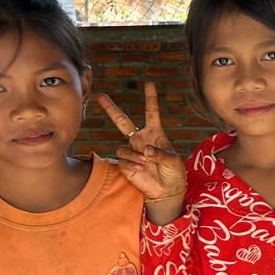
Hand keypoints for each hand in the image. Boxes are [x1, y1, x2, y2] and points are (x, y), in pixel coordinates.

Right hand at [98, 83, 185, 203]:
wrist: (167, 191)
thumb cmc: (174, 173)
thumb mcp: (173, 161)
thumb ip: (161, 153)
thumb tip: (146, 150)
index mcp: (155, 134)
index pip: (151, 112)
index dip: (150, 98)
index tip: (149, 83)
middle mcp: (140, 140)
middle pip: (122, 121)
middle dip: (111, 109)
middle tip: (100, 96)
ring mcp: (131, 151)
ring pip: (123, 147)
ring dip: (135, 155)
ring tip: (146, 163)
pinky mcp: (125, 164)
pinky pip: (123, 160)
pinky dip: (132, 164)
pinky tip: (141, 169)